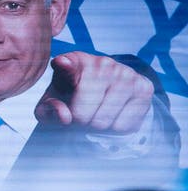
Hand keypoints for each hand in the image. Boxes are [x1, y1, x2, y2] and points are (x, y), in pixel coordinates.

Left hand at [34, 51, 153, 133]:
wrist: (106, 94)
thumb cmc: (71, 98)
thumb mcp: (52, 105)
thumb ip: (48, 111)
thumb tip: (65, 116)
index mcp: (74, 61)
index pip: (67, 64)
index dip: (64, 65)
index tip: (61, 63)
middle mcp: (101, 63)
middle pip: (82, 113)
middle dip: (78, 123)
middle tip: (81, 116)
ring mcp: (125, 73)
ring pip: (102, 122)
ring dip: (96, 127)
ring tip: (96, 114)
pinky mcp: (143, 87)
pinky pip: (122, 125)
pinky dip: (114, 128)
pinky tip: (113, 114)